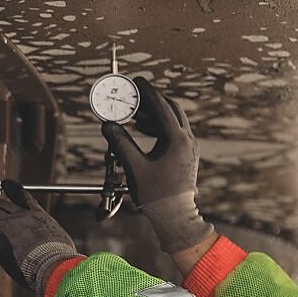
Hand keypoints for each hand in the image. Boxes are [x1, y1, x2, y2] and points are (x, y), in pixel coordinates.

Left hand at [0, 180, 79, 293]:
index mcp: (38, 216)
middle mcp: (22, 215)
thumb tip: (56, 248)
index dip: (12, 188)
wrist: (53, 264)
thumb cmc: (59, 260)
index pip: (22, 195)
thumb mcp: (60, 243)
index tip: (6, 184)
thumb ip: (51, 240)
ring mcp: (8, 222)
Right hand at [102, 77, 211, 253]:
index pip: (161, 106)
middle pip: (171, 108)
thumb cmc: (157, 196)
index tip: (136, 81)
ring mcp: (190, 147)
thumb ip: (121, 143)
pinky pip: (175, 131)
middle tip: (134, 94)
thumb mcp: (135, 168)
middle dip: (152, 100)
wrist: (176, 216)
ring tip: (135, 114)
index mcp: (177, 140)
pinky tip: (144, 129)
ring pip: (174, 119)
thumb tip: (108, 125)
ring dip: (155, 113)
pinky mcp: (187, 154)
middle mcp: (187, 140)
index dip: (147, 92)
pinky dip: (160, 125)